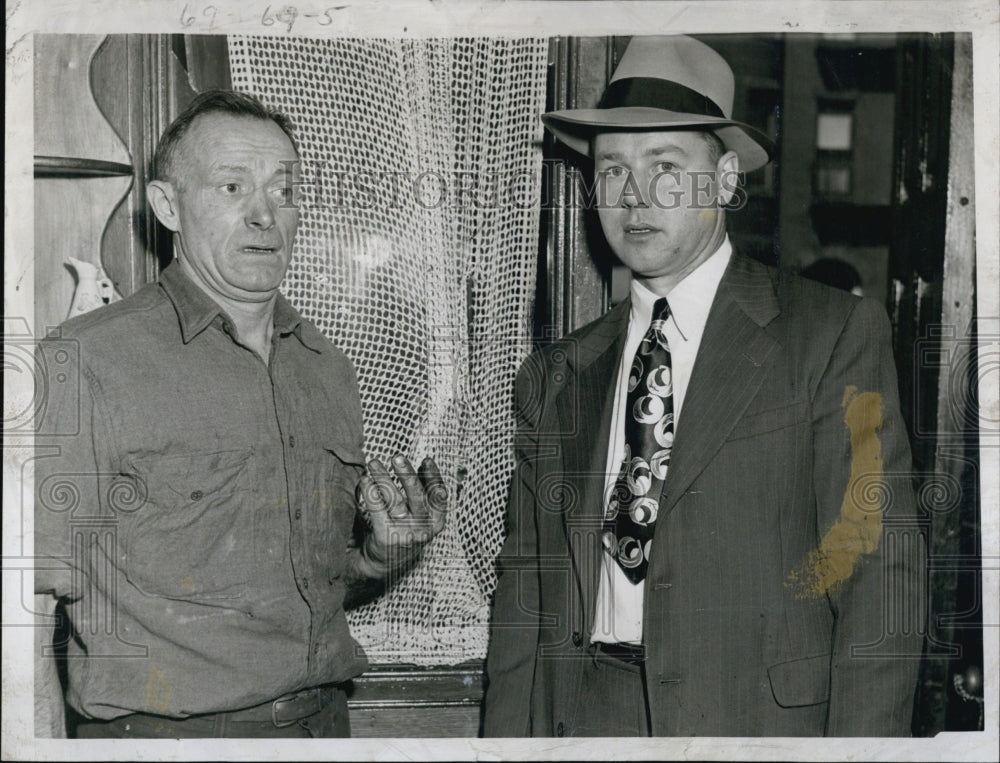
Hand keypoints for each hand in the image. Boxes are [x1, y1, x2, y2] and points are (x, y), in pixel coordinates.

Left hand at [356, 455, 446, 575]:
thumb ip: (424, 492)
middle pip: (416, 496)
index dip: (433, 477)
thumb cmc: (403, 530)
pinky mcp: (386, 537)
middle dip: (407, 474)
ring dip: (383, 478)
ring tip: (374, 463)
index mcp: (436, 522)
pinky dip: (370, 492)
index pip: (439, 496)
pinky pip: (377, 509)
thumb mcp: (420, 515)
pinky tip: (365, 480)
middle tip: (397, 457)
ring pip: (395, 500)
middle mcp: (423, 529)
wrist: (382, 563)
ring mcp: (405, 534)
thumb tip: (426, 463)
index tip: (426, 460)